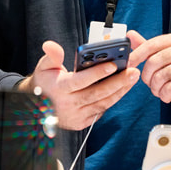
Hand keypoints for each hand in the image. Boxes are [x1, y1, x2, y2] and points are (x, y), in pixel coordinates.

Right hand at [18, 31, 141, 130]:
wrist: (38, 110)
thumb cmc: (44, 84)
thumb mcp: (43, 67)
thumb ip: (51, 56)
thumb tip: (52, 45)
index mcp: (58, 89)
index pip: (80, 81)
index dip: (97, 73)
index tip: (112, 65)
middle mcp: (68, 105)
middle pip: (97, 93)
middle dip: (117, 82)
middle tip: (132, 70)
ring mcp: (76, 116)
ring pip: (102, 103)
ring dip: (120, 91)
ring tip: (132, 77)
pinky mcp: (82, 123)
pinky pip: (101, 111)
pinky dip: (113, 99)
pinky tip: (123, 88)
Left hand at [129, 31, 170, 102]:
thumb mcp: (166, 56)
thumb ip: (148, 47)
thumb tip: (130, 35)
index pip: (151, 44)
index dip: (136, 55)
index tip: (128, 64)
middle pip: (154, 61)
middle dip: (147, 77)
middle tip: (150, 84)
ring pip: (161, 76)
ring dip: (156, 88)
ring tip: (160, 90)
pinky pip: (170, 87)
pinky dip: (164, 94)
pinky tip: (167, 95)